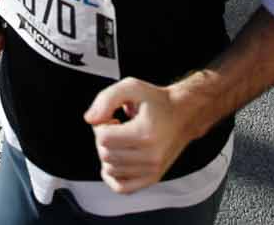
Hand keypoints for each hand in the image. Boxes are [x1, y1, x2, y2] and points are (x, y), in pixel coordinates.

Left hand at [84, 78, 192, 193]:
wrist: (183, 114)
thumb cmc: (158, 101)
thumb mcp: (131, 87)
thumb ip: (106, 99)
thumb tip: (90, 119)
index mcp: (145, 134)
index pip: (103, 138)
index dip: (100, 125)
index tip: (111, 119)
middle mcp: (151, 156)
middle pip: (105, 154)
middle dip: (103, 139)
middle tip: (115, 128)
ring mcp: (152, 170)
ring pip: (111, 170)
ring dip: (109, 154)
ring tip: (121, 141)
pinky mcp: (153, 178)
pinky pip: (122, 188)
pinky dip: (113, 176)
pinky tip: (117, 160)